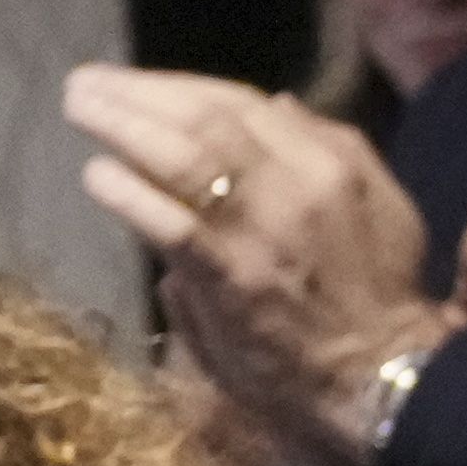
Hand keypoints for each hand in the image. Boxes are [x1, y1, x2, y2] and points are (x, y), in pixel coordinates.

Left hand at [69, 71, 466, 465]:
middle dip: (144, 93)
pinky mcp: (231, 276)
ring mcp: (265, 227)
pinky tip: (95, 176)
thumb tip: (277, 102)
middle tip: (88, 83)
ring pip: (186, 156)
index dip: (188, 88)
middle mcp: (305, 181)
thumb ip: (333, 151)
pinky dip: (128, 193)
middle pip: (210, 117)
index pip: (250, 104)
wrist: (389, 382)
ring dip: (123, 125)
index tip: (144, 85)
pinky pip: (170, 222)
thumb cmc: (384, 303)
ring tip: (78, 108)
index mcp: (340, 163)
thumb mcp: (385, 208)